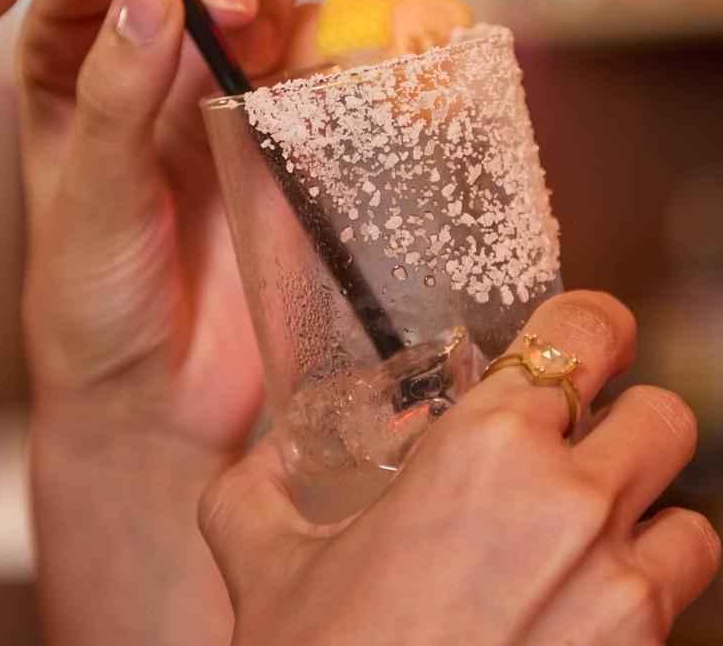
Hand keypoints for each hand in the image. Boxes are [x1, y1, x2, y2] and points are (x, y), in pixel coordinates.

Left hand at [18, 0, 309, 644]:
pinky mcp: (283, 150)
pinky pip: (315, 80)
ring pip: (265, 9)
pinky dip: (332, 57)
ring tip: (266, 40)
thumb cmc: (97, 308)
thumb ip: (117, 99)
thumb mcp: (88, 202)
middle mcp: (154, 78)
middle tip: (236, 1)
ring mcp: (225, 110)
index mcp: (77, 74)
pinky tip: (327, 67)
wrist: (159, 397)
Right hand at [200, 291, 720, 645]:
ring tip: (586, 540)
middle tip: (576, 447)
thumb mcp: (264, 564)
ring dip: (647, 516)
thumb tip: (267, 460)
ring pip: (691, 516)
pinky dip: (649, 591)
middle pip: (663, 414)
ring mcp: (625, 593)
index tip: (582, 341)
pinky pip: (682, 600)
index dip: (591, 326)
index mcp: (484, 446)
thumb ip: (256, 489)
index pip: (588, 331)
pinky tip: (579, 609)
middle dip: (624, 422)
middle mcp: (572, 503)